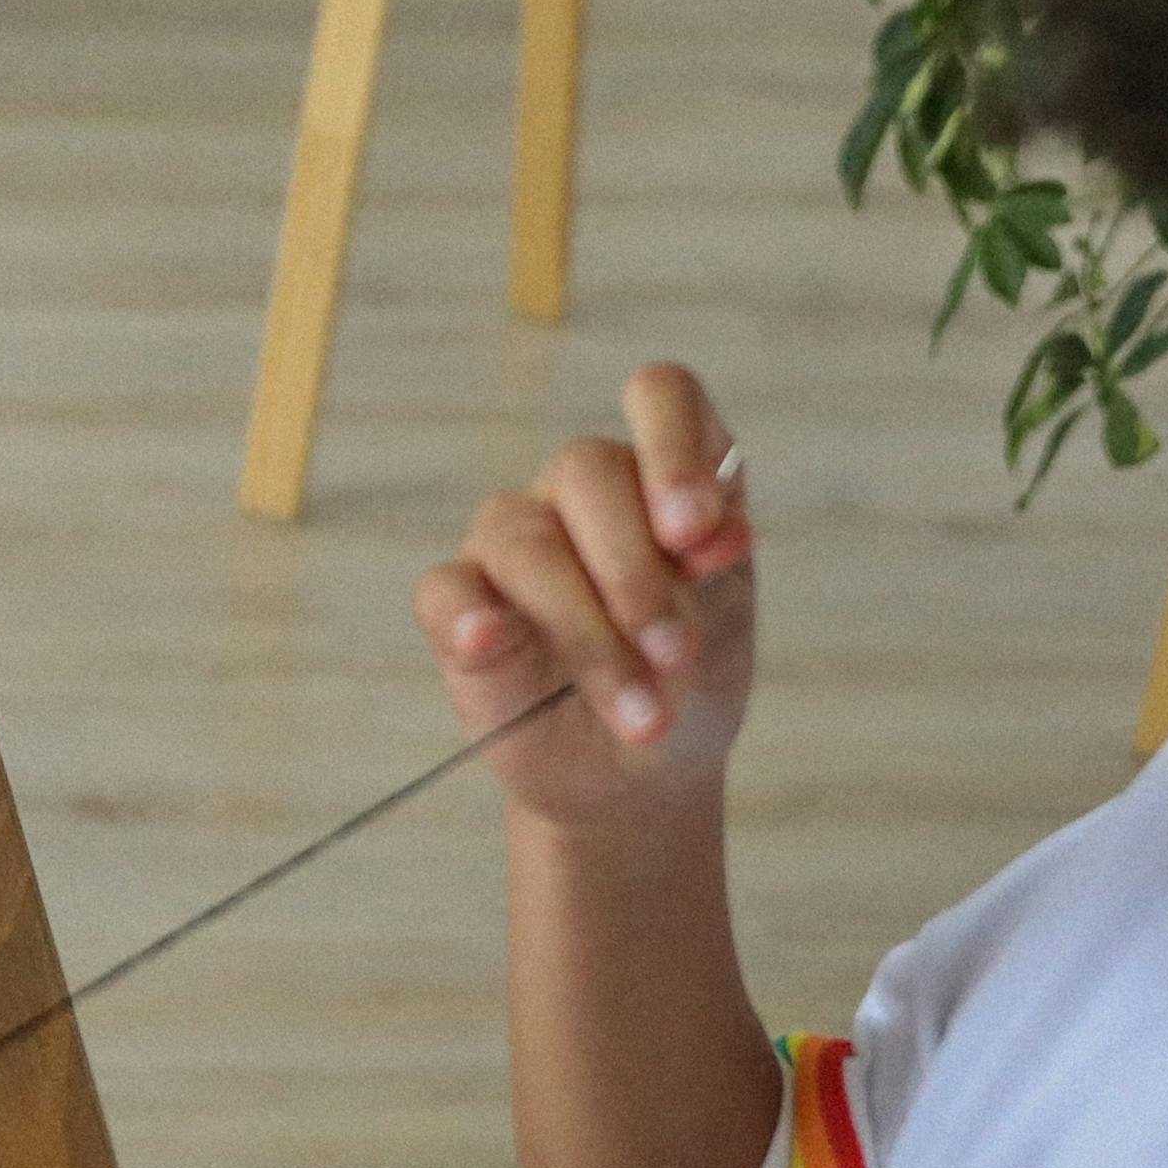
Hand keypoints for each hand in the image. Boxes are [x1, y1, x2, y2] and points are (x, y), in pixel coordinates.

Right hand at [414, 365, 758, 827]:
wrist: (634, 771)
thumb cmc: (682, 681)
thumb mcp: (722, 628)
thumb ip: (715, 569)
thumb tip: (712, 532)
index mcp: (658, 474)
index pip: (659, 396)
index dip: (673, 446)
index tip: (693, 531)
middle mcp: (580, 491)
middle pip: (587, 471)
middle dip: (637, 571)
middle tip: (675, 656)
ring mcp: (510, 540)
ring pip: (527, 541)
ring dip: (587, 631)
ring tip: (638, 712)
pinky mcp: (456, 606)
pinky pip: (445, 590)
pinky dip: (467, 614)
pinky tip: (489, 641)